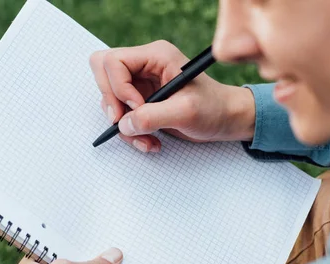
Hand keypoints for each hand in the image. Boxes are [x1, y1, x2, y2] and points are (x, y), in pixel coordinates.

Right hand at [90, 40, 255, 151]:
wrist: (226, 121)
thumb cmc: (214, 109)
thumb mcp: (186, 112)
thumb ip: (153, 117)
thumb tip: (123, 125)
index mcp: (156, 56)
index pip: (113, 61)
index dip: (118, 87)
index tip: (137, 108)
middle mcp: (145, 66)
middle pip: (103, 74)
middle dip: (111, 103)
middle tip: (123, 123)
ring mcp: (140, 84)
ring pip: (110, 100)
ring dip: (124, 126)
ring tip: (147, 140)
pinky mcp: (141, 103)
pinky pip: (121, 116)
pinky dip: (131, 133)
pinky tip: (150, 141)